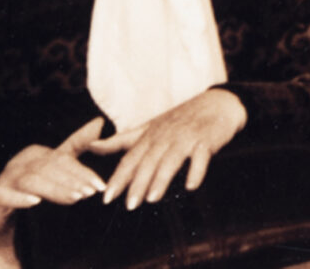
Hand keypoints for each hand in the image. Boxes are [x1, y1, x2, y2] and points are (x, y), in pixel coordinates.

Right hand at [0, 117, 108, 234]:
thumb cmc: (26, 185)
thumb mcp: (51, 164)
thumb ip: (75, 145)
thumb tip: (100, 122)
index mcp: (37, 153)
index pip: (63, 159)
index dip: (82, 172)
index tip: (99, 186)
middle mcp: (22, 161)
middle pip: (49, 168)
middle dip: (72, 180)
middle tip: (90, 192)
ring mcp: (6, 177)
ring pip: (31, 180)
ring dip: (54, 189)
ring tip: (75, 198)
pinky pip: (4, 195)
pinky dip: (20, 198)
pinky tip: (35, 203)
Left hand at [95, 88, 248, 208]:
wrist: (217, 104)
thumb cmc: (180, 119)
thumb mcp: (149, 126)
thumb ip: (121, 140)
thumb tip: (92, 146)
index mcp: (150, 136)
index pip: (130, 159)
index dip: (118, 178)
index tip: (106, 197)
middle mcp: (166, 136)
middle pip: (149, 161)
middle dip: (138, 183)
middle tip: (129, 205)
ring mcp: (186, 138)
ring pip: (171, 160)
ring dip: (162, 178)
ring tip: (152, 198)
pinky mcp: (206, 140)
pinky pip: (200, 156)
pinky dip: (196, 171)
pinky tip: (191, 186)